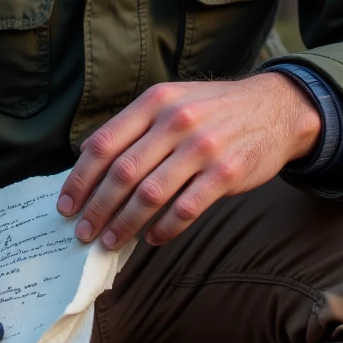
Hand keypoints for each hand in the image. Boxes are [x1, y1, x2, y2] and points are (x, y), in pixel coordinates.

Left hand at [56, 73, 320, 248]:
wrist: (275, 107)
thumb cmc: (214, 109)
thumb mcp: (172, 100)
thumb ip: (134, 126)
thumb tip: (87, 158)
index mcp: (155, 102)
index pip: (104, 144)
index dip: (80, 179)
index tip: (67, 205)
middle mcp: (176, 121)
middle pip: (122, 173)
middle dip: (97, 208)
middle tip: (83, 232)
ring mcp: (203, 147)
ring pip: (151, 195)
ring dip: (125, 224)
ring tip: (111, 241)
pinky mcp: (227, 172)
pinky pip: (186, 209)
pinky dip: (164, 229)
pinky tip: (152, 239)